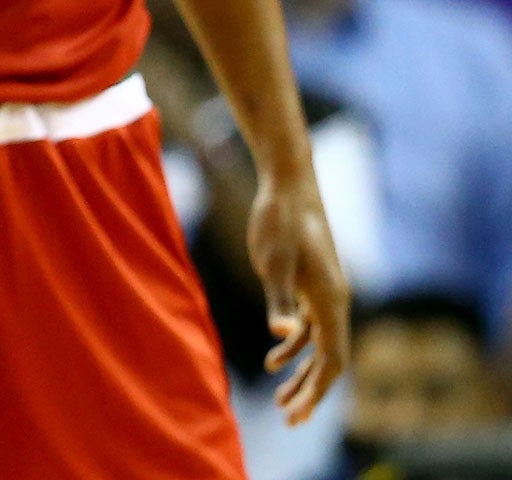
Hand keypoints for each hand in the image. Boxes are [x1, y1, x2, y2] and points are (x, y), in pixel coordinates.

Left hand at [248, 171, 348, 423]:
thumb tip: (281, 335)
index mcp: (330, 301)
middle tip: (289, 420)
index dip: (317, 391)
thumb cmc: (279, 221)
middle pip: (329, 360)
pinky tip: (273, 361)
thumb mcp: (273, 261)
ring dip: (301, 374)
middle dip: (310, 392)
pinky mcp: (309, 286)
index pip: (332, 360)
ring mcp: (323, 294)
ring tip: (281, 400)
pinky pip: (309, 328)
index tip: (299, 415)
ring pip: (319, 347)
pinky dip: (294, 348)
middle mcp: (334, 302)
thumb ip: (279, 300)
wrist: (287, 186)